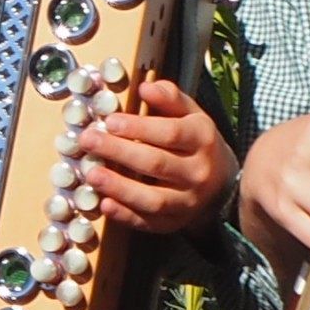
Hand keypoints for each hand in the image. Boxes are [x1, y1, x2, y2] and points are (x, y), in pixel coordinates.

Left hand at [83, 78, 234, 235]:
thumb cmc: (195, 140)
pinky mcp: (175, 223)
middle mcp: (198, 173)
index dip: (138, 127)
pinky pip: (150, 223)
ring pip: (153, 199)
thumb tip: (145, 87)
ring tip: (91, 174)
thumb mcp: (190, 113)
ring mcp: (188, 202)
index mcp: (202, 139)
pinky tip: (104, 204)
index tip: (109, 121)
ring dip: (120, 188)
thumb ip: (170, 98)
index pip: (170, 134)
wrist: (222, 181)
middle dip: (119, 152)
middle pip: (156, 164)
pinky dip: (126, 216)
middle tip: (88, 140)